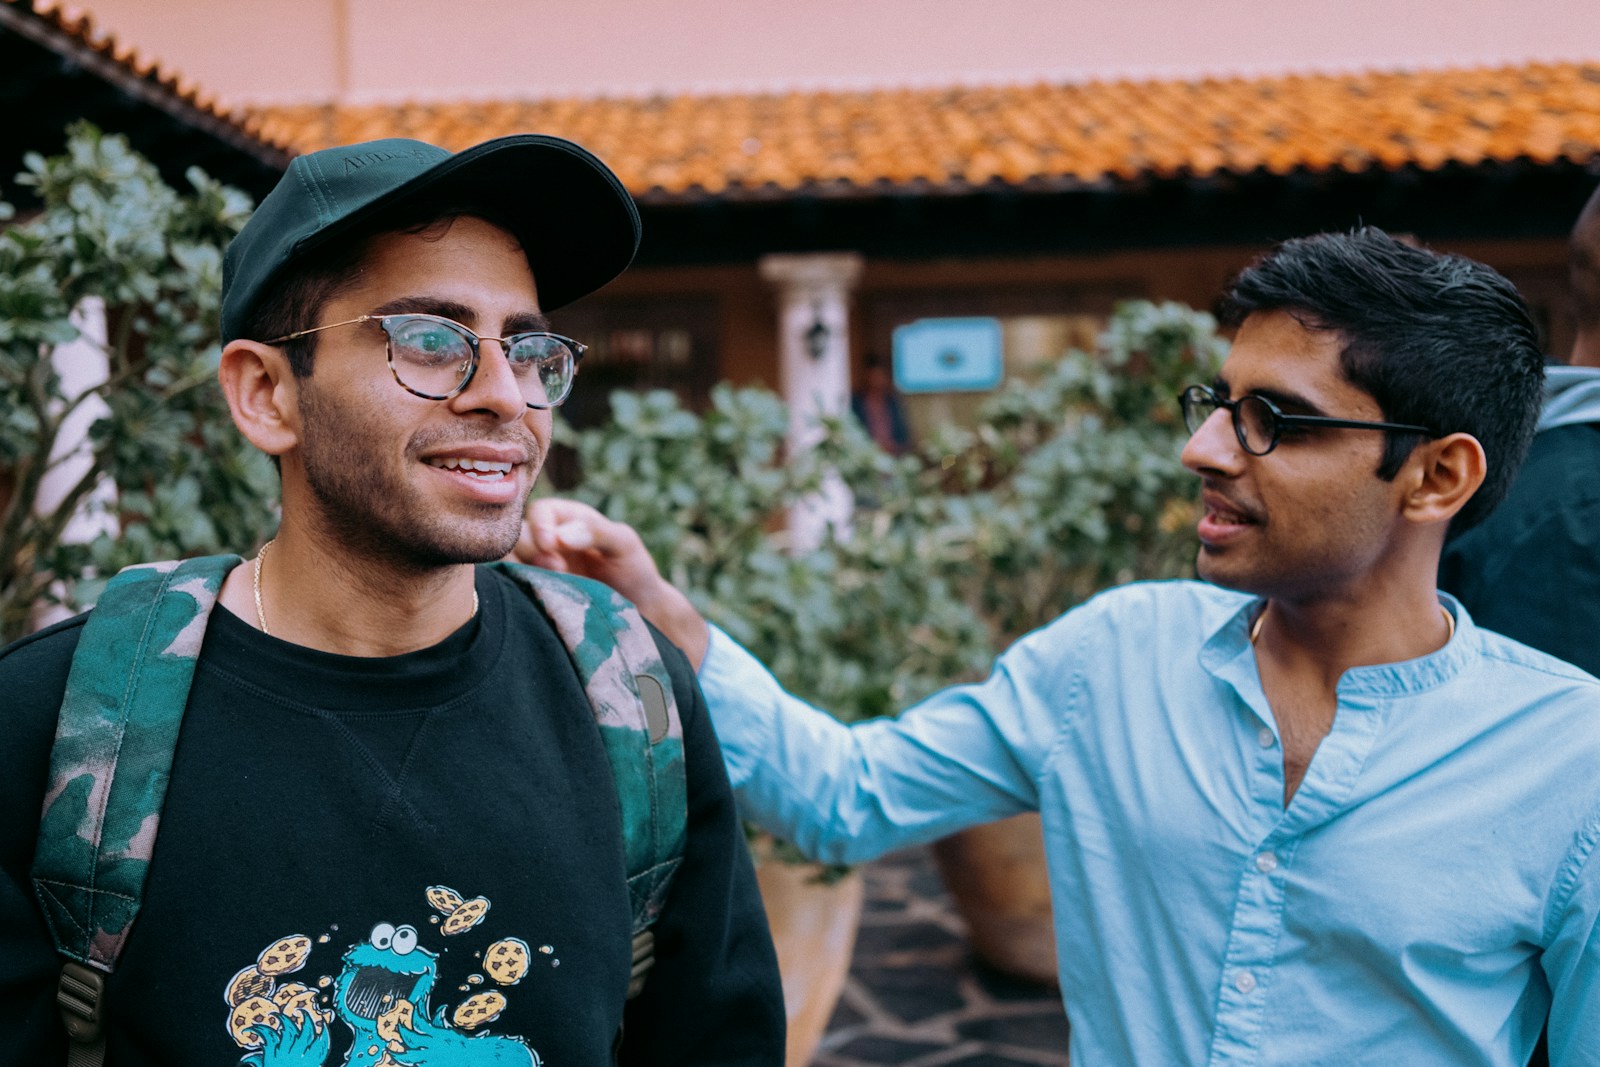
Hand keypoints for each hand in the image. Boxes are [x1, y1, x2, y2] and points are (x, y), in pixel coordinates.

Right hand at [514, 498, 710, 666]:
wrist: (639, 613)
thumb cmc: (633, 571)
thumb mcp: (624, 544)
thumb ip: (597, 532)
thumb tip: (560, 536)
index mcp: (566, 520)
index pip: (540, 511)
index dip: (540, 526)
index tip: (551, 546)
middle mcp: (546, 542)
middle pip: (516, 536)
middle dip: (531, 552)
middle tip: (558, 571)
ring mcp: (536, 569)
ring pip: (505, 563)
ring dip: (520, 573)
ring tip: (549, 588)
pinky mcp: (532, 595)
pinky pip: (511, 590)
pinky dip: (517, 593)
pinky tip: (538, 601)